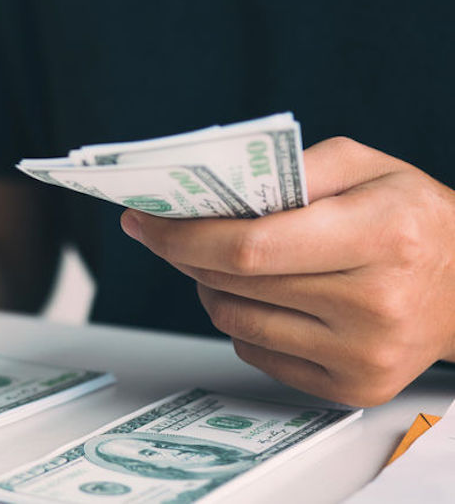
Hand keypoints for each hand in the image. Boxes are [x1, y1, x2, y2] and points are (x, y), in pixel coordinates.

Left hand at [119, 137, 454, 406]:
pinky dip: (241, 319)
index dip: (183, 235)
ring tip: (218, 260)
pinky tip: (260, 294)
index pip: (251, 247)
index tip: (143, 220)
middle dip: (183, 253)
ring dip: (208, 286)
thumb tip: (214, 190)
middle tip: (163, 231)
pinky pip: (256, 353)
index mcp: (381, 237)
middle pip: (234, 284)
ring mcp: (363, 356)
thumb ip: (293, 169)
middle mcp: (375, 305)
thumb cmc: (411, 218)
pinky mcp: (351, 389)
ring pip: (234, 321)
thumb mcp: (367, 166)